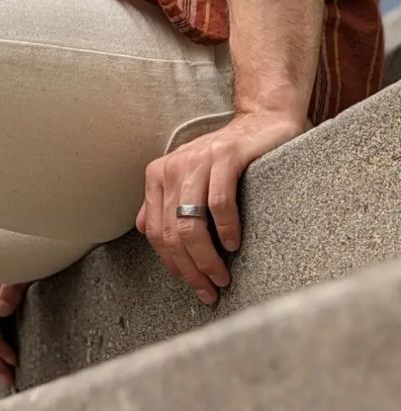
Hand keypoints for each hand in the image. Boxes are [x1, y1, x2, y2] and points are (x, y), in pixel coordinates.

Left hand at [136, 110, 304, 304]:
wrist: (263, 120)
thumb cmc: (227, 158)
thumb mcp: (189, 179)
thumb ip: (165, 203)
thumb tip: (146, 230)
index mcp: (158, 177)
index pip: (157, 233)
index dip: (172, 264)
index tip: (192, 284)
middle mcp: (172, 169)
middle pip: (172, 233)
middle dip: (189, 269)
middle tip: (209, 289)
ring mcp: (197, 161)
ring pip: (190, 224)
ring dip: (206, 257)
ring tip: (220, 276)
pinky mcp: (226, 156)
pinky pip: (218, 203)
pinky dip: (225, 229)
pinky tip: (232, 245)